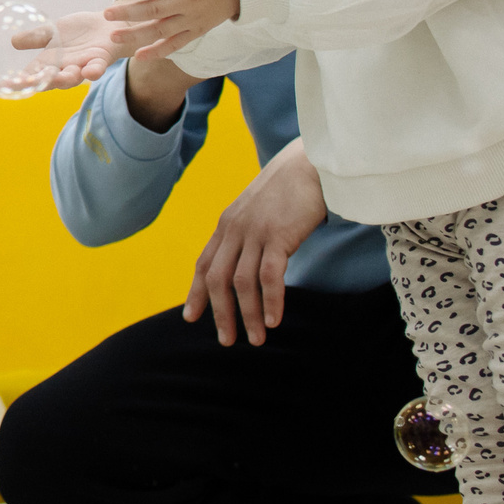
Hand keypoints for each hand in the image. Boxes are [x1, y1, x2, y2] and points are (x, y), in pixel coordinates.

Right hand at [7, 8, 129, 90]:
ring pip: (73, 76)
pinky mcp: (101, 58)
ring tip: (57, 78)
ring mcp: (83, 64)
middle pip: (51, 80)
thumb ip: (36, 37)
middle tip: (29, 84)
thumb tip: (13, 41)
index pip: (31, 74)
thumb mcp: (53, 31)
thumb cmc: (78, 31)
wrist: (108, 23)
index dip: (19, 81)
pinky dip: (93, 71)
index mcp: (50, 61)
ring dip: (65, 79)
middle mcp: (65, 67)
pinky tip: (88, 72)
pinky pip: (97, 67)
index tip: (5, 85)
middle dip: (40, 83)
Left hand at [104, 0, 238, 59]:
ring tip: (114, 37)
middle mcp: (187, 0)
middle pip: (153, 9)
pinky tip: (139, 55)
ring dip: (137, 35)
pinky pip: (176, 44)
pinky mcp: (198, 30)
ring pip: (161, 30)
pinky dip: (159, 51)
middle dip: (128, 13)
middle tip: (106, 14)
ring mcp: (192, 18)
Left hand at [183, 139, 327, 345]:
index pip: (204, 264)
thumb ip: (248, 234)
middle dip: (219, 313)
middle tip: (226, 340)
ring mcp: (254, 232)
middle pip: (217, 278)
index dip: (196, 293)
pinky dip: (270, 301)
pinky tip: (274, 321)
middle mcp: (234, 229)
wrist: (311, 163)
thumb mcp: (259, 211)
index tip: (191, 317)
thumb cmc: (290, 190)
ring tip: (256, 339)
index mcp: (227, 224)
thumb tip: (249, 261)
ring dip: (248, 315)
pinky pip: (269, 276)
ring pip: (241, 283)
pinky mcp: (278, 235)